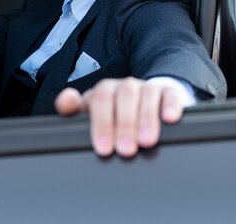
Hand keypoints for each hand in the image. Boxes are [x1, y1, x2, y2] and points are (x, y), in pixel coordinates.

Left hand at [55, 77, 184, 156]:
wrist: (145, 102)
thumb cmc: (115, 113)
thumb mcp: (92, 114)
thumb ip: (74, 109)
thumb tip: (65, 101)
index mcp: (104, 91)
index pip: (99, 99)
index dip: (101, 124)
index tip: (103, 148)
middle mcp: (125, 86)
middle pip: (123, 97)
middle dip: (124, 125)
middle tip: (125, 150)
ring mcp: (147, 88)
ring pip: (146, 94)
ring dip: (146, 118)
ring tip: (146, 141)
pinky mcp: (168, 92)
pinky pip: (170, 94)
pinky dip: (170, 105)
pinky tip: (169, 119)